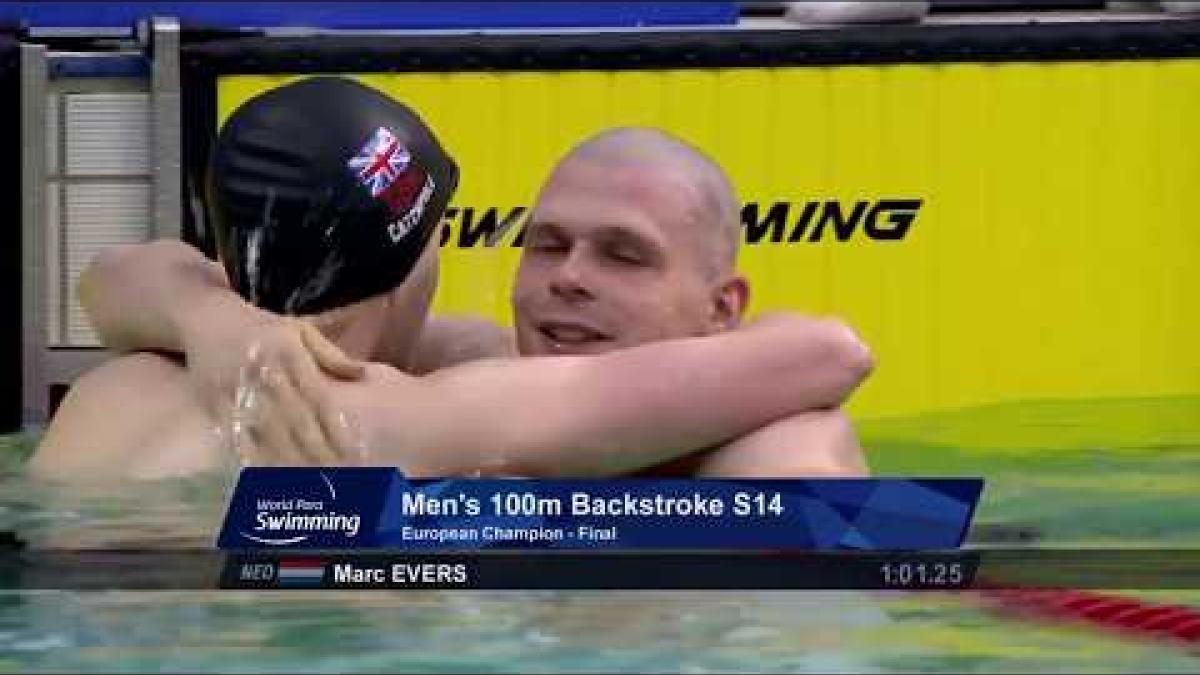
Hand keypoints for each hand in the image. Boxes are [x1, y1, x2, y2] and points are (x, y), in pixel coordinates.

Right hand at [191, 314, 366, 465]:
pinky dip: (253, 458)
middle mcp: (265, 372)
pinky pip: (236, 436)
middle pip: (296, 421)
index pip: (319, 399)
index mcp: (291, 354)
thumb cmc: (262, 327)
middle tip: (337, 480)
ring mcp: (238, 388)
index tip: (352, 454)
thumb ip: (331, 355)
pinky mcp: (214, 402)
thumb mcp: (300, 329)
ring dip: (290, 462)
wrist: (205, 317)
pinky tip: (269, 478)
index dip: (335, 429)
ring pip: (268, 433)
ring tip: (311, 486)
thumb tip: (363, 375)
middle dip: (318, 453)